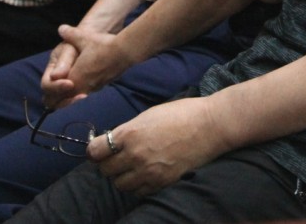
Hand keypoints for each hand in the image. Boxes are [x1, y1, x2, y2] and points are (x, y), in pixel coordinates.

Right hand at [39, 36, 81, 108]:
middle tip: (80, 95)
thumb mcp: (70, 48)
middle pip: (51, 99)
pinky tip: (88, 95)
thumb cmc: (79, 43)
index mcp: (51, 70)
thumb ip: (63, 61)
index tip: (71, 84)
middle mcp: (55, 81)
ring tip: (85, 96)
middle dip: (63, 99)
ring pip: (60, 103)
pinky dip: (78, 101)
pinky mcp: (75, 91)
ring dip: (71, 102)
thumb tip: (55, 76)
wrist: (92, 41)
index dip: (57, 87)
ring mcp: (64, 88)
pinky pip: (72, 101)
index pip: (47, 85)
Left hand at [41, 24, 132, 104]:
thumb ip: (70, 34)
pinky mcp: (103, 84)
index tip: (51, 91)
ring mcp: (94, 87)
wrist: (125, 51)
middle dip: (61, 94)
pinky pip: (88, 89)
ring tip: (69, 83)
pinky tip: (85, 77)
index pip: (57, 95)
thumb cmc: (102, 46)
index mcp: (74, 79)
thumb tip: (61, 28)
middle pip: (67, 98)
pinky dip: (83, 86)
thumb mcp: (83, 38)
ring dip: (73, 91)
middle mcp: (83, 87)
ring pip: (78, 94)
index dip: (53, 94)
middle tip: (56, 90)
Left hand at [90, 96, 229, 196]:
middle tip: (116, 158)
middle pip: (105, 170)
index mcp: (129, 133)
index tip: (99, 149)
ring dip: (122, 177)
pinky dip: (138, 186)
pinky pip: (138, 192)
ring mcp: (148, 171)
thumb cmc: (181, 113)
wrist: (210, 125)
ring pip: (120, 184)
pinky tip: (145, 175)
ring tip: (131, 168)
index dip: (95, 150)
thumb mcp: (148, 115)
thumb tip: (114, 141)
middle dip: (107, 164)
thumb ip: (129, 130)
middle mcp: (135, 155)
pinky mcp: (162, 182)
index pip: (95, 150)